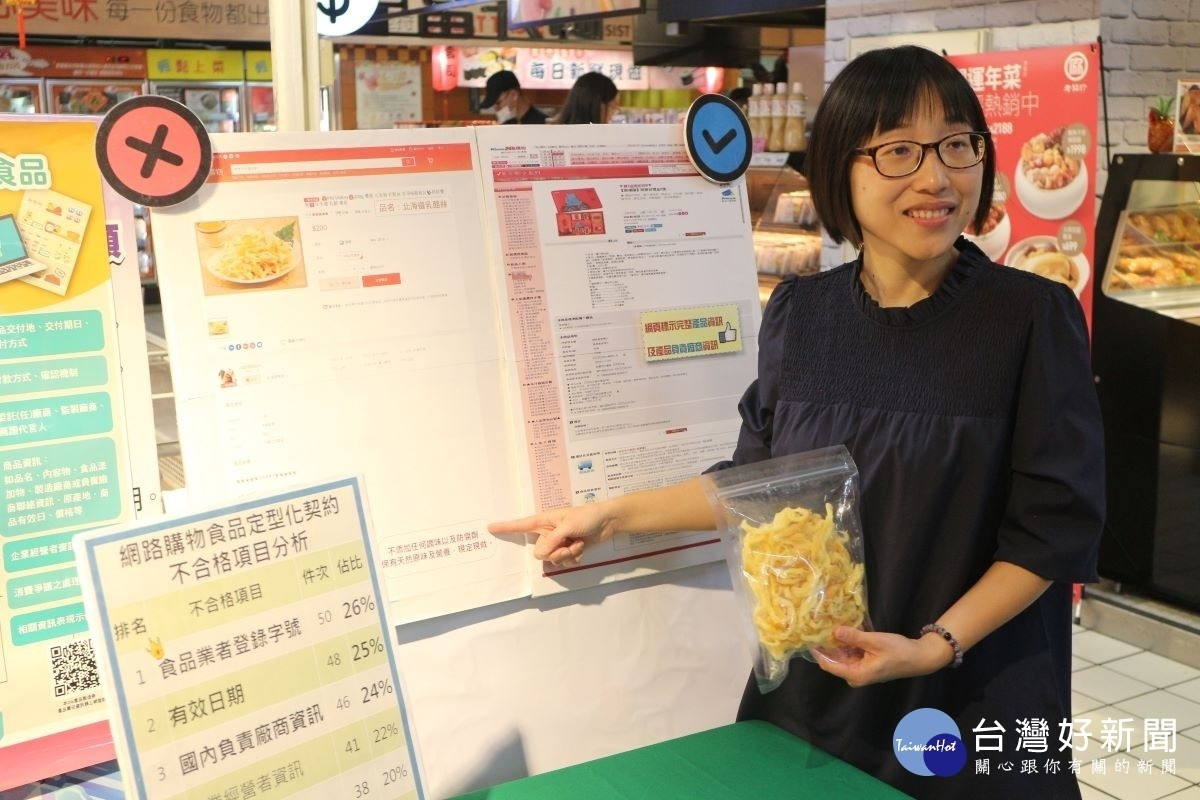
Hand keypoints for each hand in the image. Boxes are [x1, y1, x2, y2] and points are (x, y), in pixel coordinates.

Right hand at [488, 504, 617, 566]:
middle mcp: (548, 533)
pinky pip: (563, 563)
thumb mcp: (569, 525)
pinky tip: (581, 550)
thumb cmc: (587, 516)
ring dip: (567, 555)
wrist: (608, 522)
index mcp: (544, 521)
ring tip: (578, 544)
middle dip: (556, 552)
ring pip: (552, 560)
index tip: (490, 528)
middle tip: (569, 544)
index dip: (506, 528)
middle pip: (540, 552)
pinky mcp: (568, 551)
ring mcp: (558, 543)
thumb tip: (541, 552)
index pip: (521, 525)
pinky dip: (573, 559)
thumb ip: (553, 539)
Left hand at [812, 627, 953, 687]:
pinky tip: (842, 630)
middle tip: (815, 626)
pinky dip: (847, 644)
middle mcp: (855, 675)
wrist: (920, 657)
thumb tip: (834, 631)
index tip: (807, 637)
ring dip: (836, 643)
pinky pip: (851, 654)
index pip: (828, 665)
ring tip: (825, 624)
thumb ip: (854, 637)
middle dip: (826, 645)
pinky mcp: (866, 664)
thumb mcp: (875, 641)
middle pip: (834, 660)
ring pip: (842, 656)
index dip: (817, 651)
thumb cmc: (899, 652)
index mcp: (856, 674)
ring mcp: (861, 670)